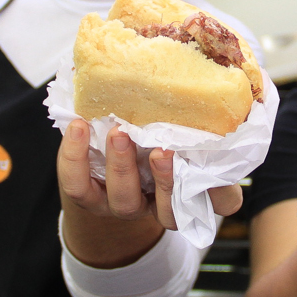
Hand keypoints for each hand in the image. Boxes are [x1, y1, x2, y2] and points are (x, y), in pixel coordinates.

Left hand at [57, 119, 242, 230]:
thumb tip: (217, 84)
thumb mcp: (185, 129)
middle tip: (161, 150)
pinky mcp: (89, 197)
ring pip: (124, 200)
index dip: (221, 194)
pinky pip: (78, 185)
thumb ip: (201, 120)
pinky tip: (78, 126)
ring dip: (122, 166)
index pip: (221, 203)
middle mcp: (159, 204)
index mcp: (192, 190)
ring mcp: (123, 204)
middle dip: (165, 180)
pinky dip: (74, 157)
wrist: (107, 162)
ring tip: (119, 131)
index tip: (216, 173)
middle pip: (168, 211)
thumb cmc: (156, 136)